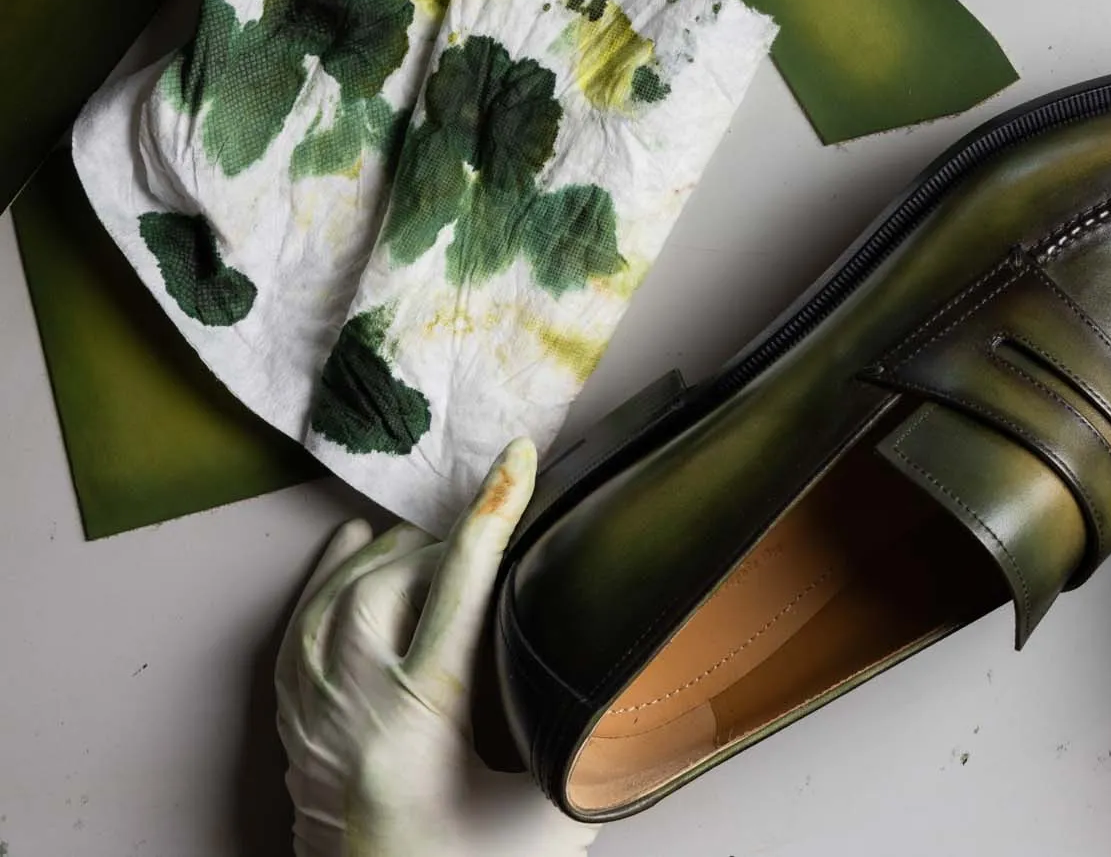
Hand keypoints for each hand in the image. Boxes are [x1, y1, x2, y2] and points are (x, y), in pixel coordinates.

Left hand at [277, 439, 595, 856]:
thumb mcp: (549, 819)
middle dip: (444, 539)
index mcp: (422, 718)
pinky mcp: (294, 725)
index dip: (496, 512)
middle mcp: (355, 705)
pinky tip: (355, 546)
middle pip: (392, 580)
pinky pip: (297, 626)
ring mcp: (313, 713)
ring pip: (338, 596)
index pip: (460, 585)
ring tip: (434, 536)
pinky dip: (328, 576)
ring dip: (390, 555)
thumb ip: (589, 746)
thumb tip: (649, 689)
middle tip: (493, 524)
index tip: (519, 458)